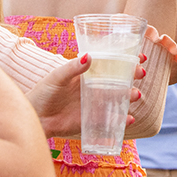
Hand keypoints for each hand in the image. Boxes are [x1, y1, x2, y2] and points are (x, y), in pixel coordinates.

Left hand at [27, 54, 145, 137]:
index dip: (126, 61)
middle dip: (132, 77)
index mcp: (88, 74)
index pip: (111, 65)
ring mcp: (95, 105)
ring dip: (130, 97)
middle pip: (119, 81)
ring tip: (135, 95)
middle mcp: (94, 88)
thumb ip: (72, 68)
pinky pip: (111, 120)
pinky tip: (129, 119)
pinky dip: (122, 120)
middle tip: (140, 74)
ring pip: (118, 100)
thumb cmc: (43, 92)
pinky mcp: (92, 121)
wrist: (35, 117)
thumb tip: (88, 56)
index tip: (140, 56)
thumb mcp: (57, 77)